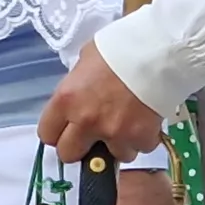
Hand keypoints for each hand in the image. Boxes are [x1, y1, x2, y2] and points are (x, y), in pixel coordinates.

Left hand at [36, 42, 168, 166]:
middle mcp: (85, 121)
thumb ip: (77, 84)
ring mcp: (113, 133)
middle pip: (68, 154)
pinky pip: (138, 148)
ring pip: (110, 156)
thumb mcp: (86, 59)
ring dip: (117, 144)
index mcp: (66, 99)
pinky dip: (142, 139)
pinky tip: (145, 121)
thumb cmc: (119, 47)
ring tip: (127, 123)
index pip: (46, 134)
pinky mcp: (140, 138)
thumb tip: (77, 97)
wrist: (158, 50)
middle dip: (80, 147)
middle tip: (94, 135)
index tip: (67, 129)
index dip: (57, 133)